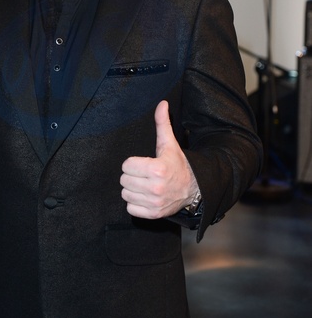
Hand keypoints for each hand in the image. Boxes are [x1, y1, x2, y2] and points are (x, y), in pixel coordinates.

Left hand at [120, 100, 197, 218]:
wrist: (193, 189)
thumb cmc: (177, 164)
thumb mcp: (169, 144)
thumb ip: (162, 124)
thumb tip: (162, 104)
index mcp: (157, 169)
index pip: (126, 165)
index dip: (133, 163)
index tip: (143, 164)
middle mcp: (155, 187)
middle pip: (124, 180)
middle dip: (132, 176)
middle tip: (143, 174)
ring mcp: (154, 203)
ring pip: (125, 194)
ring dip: (132, 190)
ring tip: (144, 185)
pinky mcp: (153, 214)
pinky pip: (130, 208)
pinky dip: (135, 203)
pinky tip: (145, 196)